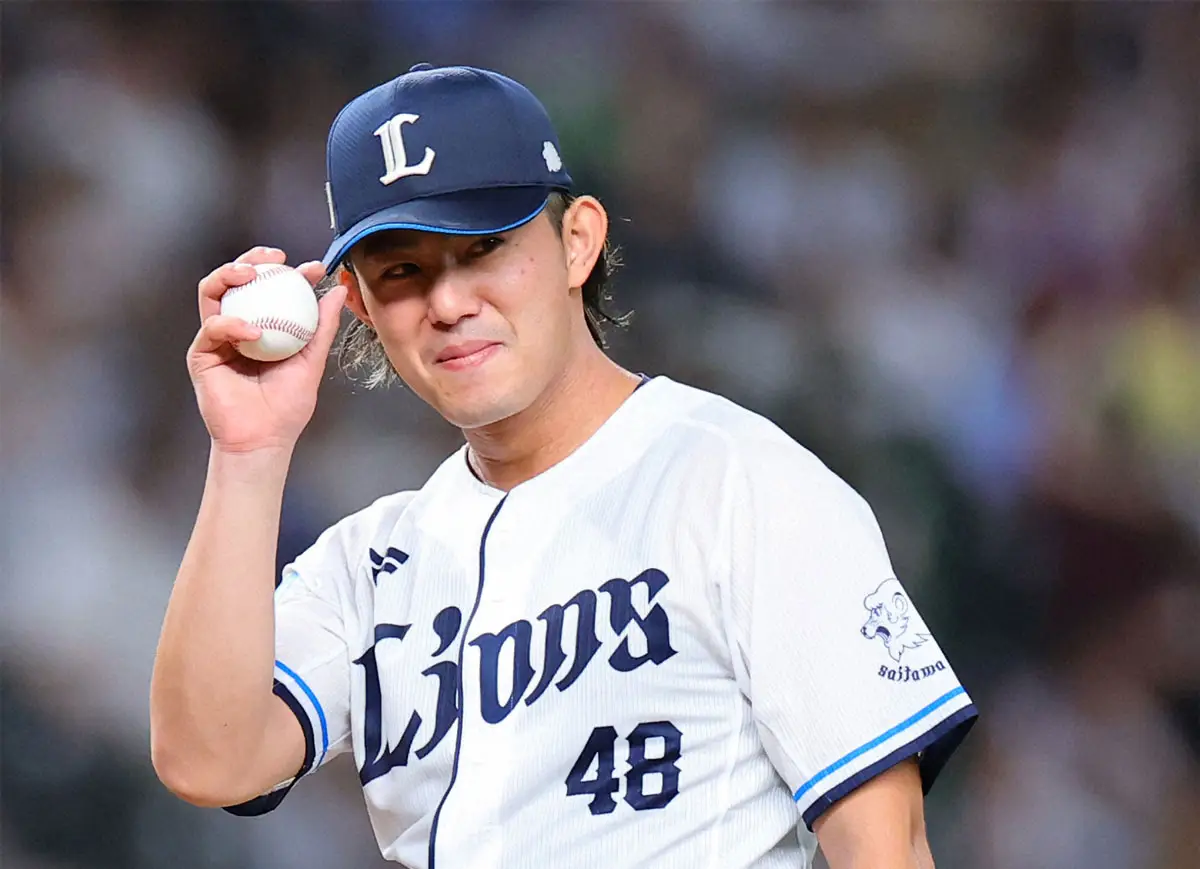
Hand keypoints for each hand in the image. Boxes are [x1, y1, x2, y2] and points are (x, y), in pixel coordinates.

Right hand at [187, 247, 347, 453]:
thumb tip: (338, 291)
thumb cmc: (287, 406)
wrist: (264, 438)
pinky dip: (231, 323)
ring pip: (213, 292)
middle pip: (237, 280)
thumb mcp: (312, 360)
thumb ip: (323, 327)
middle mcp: (239, 326)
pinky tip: (252, 330)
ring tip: (252, 273)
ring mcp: (218, 338)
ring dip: (229, 274)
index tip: (313, 268)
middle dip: (252, 259)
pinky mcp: (202, 353)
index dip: (290, 273)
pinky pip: (212, 326)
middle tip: (275, 258)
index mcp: (265, 325)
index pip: (273, 290)